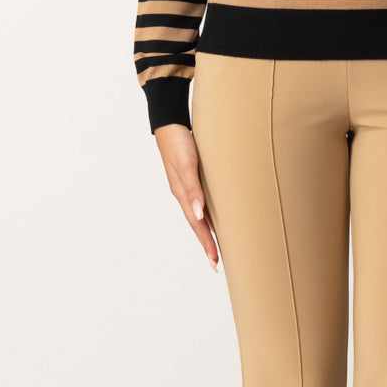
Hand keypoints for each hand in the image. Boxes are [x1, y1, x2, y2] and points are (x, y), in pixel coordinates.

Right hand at [154, 123, 220, 271]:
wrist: (170, 122)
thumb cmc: (178, 141)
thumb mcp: (187, 164)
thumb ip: (193, 189)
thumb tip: (199, 215)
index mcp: (182, 193)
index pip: (197, 225)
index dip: (207, 243)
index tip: (215, 261)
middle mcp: (185, 194)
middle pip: (197, 225)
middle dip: (207, 244)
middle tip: (216, 264)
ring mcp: (187, 187)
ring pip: (199, 216)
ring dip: (207, 232)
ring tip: (216, 247)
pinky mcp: (191, 178)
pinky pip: (201, 203)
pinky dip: (208, 215)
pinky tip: (213, 218)